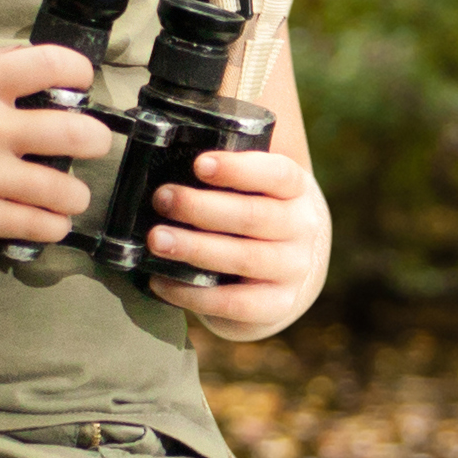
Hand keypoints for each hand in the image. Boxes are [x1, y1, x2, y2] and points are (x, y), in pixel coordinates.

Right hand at [0, 42, 108, 258]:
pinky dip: (52, 226)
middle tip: (94, 145)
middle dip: (96, 140)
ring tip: (68, 197)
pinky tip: (48, 221)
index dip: (78, 71)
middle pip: (75, 131)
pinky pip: (36, 225)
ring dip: (74, 195)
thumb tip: (19, 59)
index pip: (46, 64)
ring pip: (63, 189)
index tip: (83, 83)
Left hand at [142, 148, 327, 341]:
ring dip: (194, 248)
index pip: (276, 174)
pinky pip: (233, 303)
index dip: (238, 169)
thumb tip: (174, 151)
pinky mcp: (277, 305)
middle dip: (200, 207)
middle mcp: (301, 228)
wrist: (289, 271)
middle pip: (252, 216)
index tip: (199, 164)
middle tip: (162, 198)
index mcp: (295, 190)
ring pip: (243, 258)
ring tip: (156, 239)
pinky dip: (193, 294)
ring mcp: (292, 269)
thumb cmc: (254, 217)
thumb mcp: (256, 189)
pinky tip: (161, 281)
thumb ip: (227, 172)